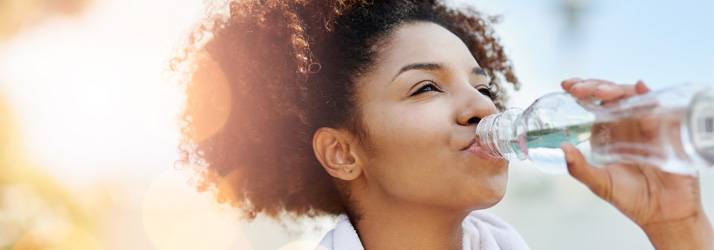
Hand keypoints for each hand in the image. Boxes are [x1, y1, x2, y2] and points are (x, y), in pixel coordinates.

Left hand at [559, 78, 712, 249]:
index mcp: (608, 132)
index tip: (567, 85)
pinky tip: (640, 88)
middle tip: (579, 89)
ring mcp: (646, 124)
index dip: (582, 90)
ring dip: (616, 90)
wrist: (664, 214)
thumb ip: (579, 168)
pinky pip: (658, 107)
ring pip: (631, 96)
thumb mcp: (600, 183)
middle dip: (594, 86)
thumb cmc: (631, 198)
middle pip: (610, 94)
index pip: (593, 104)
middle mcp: (626, 124)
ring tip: (601, 94)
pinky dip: (648, 95)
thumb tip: (561, 148)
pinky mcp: (665, 130)